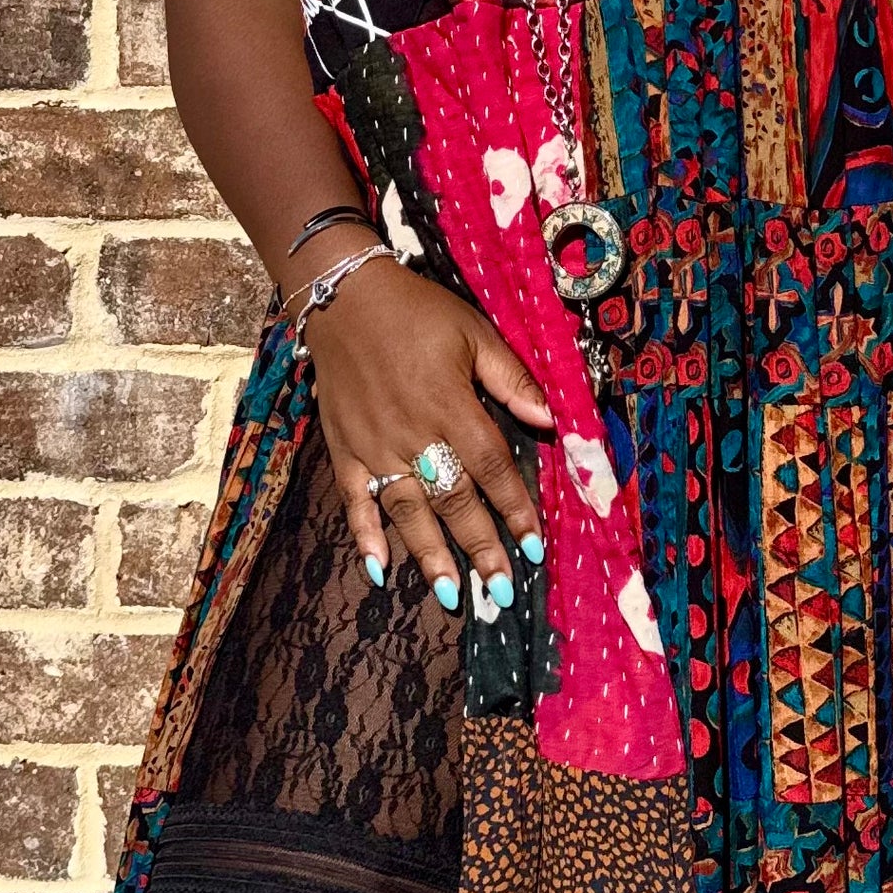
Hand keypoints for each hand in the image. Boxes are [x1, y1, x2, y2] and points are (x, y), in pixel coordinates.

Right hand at [302, 258, 552, 608]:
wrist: (342, 297)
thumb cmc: (416, 312)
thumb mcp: (474, 333)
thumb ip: (512, 379)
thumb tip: (550, 419)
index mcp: (450, 405)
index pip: (491, 468)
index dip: (515, 509)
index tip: (533, 546)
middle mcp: (412, 434)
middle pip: (453, 500)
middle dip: (480, 547)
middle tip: (501, 591)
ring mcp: (374, 446)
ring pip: (407, 511)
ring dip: (430, 555)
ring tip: (453, 595)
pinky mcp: (343, 449)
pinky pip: (355, 500)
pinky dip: (365, 535)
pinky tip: (380, 569)